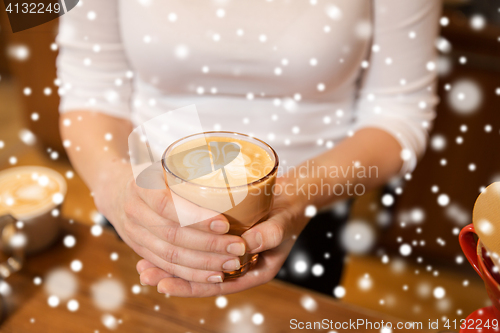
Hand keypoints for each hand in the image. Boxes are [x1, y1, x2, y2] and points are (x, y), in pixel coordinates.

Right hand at [93, 162, 246, 283]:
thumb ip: (190, 170)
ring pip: (170, 256)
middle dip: (209, 245)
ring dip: (204, 263)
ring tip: (232, 263)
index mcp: (142, 185)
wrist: (115, 190)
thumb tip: (232, 166)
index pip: (168, 204)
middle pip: (173, 235)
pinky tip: (214, 275)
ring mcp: (134, 234)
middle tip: (238, 246)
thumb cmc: (153, 175)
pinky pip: (166, 266)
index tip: (225, 223)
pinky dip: (191, 274)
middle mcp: (134, 211)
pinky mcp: (140, 251)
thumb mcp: (166, 165)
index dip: (196, 217)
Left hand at [137, 177, 309, 296]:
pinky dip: (179, 249)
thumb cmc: (288, 212)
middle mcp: (239, 267)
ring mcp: (229, 255)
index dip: (188, 286)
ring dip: (169, 265)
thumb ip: (268, 235)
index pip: (216, 286)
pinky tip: (157, 244)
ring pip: (196, 267)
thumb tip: (245, 244)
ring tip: (142, 266)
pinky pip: (198, 251)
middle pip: (201, 279)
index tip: (163, 284)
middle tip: (144, 273)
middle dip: (171, 277)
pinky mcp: (222, 240)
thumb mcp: (282, 224)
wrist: (291, 197)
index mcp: (254, 272)